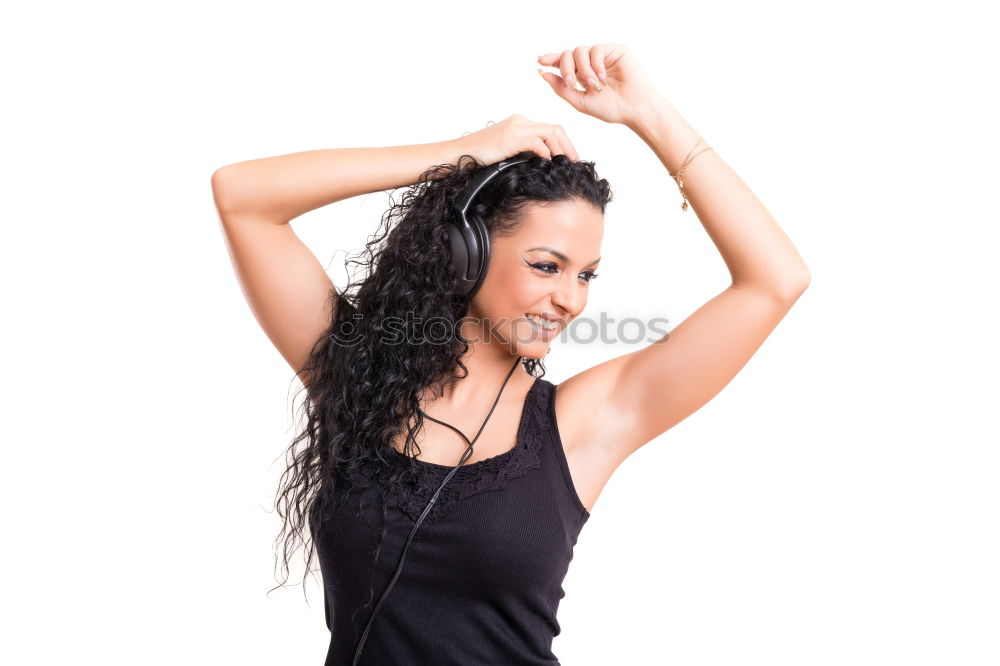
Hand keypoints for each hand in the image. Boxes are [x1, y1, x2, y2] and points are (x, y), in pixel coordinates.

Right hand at [457, 114, 579, 165]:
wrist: (459, 153)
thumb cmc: (480, 156)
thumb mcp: (506, 152)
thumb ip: (523, 152)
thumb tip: (541, 163)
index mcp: (520, 123)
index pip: (550, 129)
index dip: (564, 142)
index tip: (570, 157)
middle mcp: (520, 121)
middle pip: (555, 128)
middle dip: (568, 145)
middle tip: (575, 161)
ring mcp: (516, 128)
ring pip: (550, 132)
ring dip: (561, 148)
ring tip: (566, 162)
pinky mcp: (511, 137)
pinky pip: (536, 142)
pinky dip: (546, 152)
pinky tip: (548, 162)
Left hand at [537, 44, 661, 125]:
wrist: (634, 110)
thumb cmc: (611, 108)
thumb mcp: (580, 101)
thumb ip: (561, 88)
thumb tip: (543, 73)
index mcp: (582, 75)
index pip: (564, 62)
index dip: (551, 59)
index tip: (540, 61)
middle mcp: (591, 64)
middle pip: (568, 54)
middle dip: (565, 68)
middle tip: (571, 83)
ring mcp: (602, 56)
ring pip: (580, 51)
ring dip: (582, 69)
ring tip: (593, 85)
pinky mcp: (614, 50)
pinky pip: (596, 49)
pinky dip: (595, 65)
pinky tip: (602, 78)